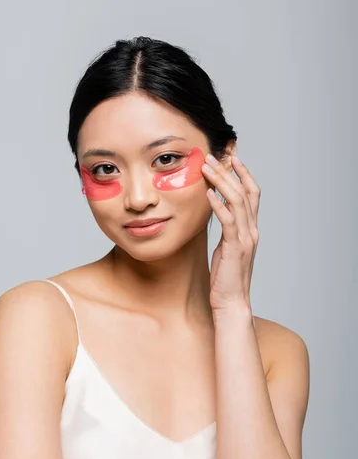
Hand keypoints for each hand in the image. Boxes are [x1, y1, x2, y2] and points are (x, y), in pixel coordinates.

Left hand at [202, 154, 259, 310]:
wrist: (232, 302)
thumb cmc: (226, 278)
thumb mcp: (226, 248)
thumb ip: (226, 230)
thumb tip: (215, 212)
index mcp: (250, 229)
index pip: (251, 194)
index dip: (243, 173)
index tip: (231, 157)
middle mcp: (251, 231)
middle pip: (245, 192)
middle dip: (229, 171)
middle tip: (212, 156)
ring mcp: (246, 239)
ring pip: (237, 201)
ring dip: (221, 182)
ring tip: (206, 168)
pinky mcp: (235, 248)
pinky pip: (229, 221)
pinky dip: (219, 205)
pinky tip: (208, 194)